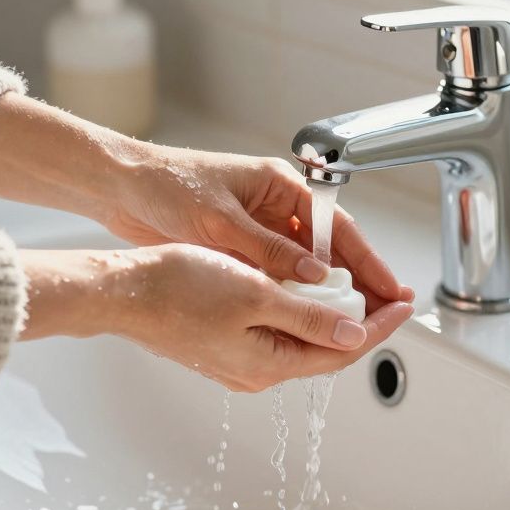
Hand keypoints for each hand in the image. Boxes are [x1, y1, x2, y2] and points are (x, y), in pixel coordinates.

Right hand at [19, 245, 413, 391]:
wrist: (121, 292)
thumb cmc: (177, 289)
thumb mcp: (255, 295)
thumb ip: (308, 317)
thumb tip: (354, 335)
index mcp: (268, 363)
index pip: (342, 350)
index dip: (379, 325)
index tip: (404, 303)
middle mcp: (255, 371)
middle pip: (324, 349)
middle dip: (361, 321)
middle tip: (388, 294)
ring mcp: (237, 360)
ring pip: (299, 340)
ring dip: (329, 316)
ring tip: (356, 290)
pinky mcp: (221, 345)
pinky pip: (274, 333)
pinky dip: (298, 313)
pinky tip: (304, 291)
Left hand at [105, 145, 414, 309]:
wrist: (120, 187)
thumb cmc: (167, 187)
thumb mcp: (220, 221)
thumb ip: (267, 250)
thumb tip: (315, 275)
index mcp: (279, 186)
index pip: (337, 227)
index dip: (367, 261)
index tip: (390, 289)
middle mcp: (274, 207)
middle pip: (329, 249)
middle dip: (357, 282)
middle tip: (385, 314)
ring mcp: (257, 228)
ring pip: (305, 266)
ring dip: (327, 293)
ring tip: (354, 324)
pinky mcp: (238, 248)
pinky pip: (277, 275)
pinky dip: (294, 296)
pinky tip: (307, 318)